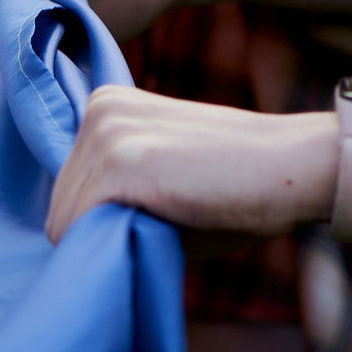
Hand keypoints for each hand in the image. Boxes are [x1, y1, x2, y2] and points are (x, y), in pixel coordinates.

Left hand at [46, 88, 337, 243]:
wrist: (293, 167)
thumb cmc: (234, 185)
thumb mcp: (160, 171)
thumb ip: (112, 188)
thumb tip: (72, 232)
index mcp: (107, 102)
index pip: (67, 188)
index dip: (105, 217)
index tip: (156, 209)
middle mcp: (99, 109)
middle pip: (59, 207)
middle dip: (103, 230)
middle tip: (168, 217)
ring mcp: (108, 132)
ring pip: (64, 224)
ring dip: (110, 241)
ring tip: (169, 218)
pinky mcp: (121, 162)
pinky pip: (78, 232)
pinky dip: (115, 248)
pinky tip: (167, 221)